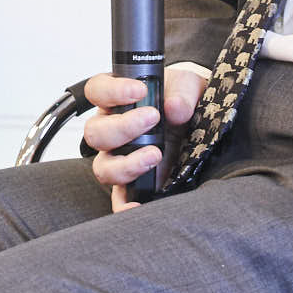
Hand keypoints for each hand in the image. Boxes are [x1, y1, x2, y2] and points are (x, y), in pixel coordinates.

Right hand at [82, 68, 205, 211]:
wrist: (197, 123)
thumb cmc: (183, 100)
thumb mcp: (187, 88)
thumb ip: (182, 93)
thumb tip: (175, 108)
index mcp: (117, 100)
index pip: (97, 91)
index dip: (111, 91)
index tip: (138, 90)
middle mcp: (112, 130)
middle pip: (95, 132)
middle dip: (122, 127)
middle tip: (152, 118)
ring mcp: (120, 158)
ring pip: (102, 167)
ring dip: (126, 163)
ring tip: (155, 155)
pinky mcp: (133, 183)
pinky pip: (119, 199)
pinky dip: (124, 205)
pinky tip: (138, 205)